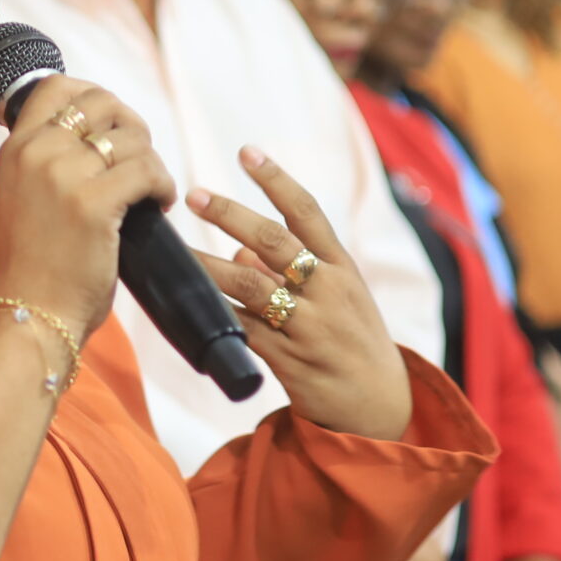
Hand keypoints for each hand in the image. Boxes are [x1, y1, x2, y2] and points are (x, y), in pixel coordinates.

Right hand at [0, 76, 178, 336]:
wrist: (28, 316)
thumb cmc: (35, 266)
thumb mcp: (24, 197)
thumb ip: (50, 161)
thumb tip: (103, 135)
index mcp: (16, 149)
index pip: (56, 86)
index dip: (95, 96)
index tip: (112, 128)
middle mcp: (35, 153)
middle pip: (103, 102)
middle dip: (132, 127)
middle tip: (139, 161)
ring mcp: (63, 175)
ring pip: (131, 137)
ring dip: (152, 163)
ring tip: (150, 192)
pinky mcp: (93, 203)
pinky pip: (148, 170)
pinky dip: (162, 186)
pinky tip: (158, 205)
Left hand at [186, 147, 411, 440]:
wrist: (382, 408)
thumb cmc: (354, 344)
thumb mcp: (337, 300)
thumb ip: (291, 272)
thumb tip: (239, 248)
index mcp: (343, 268)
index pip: (308, 212)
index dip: (276, 179)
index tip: (247, 152)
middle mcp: (329, 291)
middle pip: (274, 241)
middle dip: (231, 214)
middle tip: (194, 195)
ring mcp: (310, 327)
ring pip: (251, 286)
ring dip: (210, 266)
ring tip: (178, 253)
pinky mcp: (291, 361)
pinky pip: (245, 332)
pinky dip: (216, 317)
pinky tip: (189, 308)